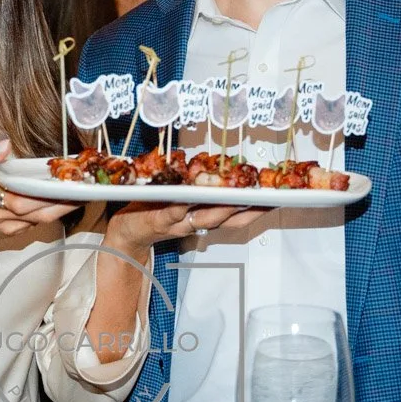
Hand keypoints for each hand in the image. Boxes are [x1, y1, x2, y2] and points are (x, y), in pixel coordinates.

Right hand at [0, 139, 76, 261]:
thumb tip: (4, 144)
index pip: (28, 196)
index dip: (51, 192)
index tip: (69, 183)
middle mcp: (5, 214)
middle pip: (44, 211)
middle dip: (67, 201)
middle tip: (87, 188)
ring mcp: (11, 226)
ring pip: (43, 219)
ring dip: (63, 207)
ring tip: (81, 193)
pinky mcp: (14, 233)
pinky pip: (37, 223)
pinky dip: (51, 212)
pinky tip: (62, 201)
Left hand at [103, 200, 267, 259]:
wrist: (125, 232)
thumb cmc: (154, 211)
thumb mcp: (181, 199)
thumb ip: (200, 187)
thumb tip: (224, 170)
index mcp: (202, 216)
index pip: (235, 214)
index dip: (256, 209)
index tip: (275, 199)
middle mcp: (194, 222)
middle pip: (225, 219)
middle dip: (246, 211)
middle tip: (264, 201)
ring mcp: (176, 223)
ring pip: (203, 219)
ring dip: (219, 210)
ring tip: (235, 200)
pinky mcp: (156, 220)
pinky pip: (170, 213)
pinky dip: (179, 208)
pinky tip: (187, 199)